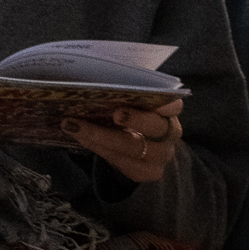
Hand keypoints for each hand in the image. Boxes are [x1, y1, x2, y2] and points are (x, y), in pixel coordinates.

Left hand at [61, 99, 182, 183]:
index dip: (164, 103)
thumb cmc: (132, 112)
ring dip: (102, 136)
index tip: (145, 95)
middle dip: (135, 120)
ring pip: (134, 148)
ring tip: (74, 125)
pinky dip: (99, 149)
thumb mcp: (131, 100)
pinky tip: (81, 137)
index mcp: (169, 111)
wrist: (137, 142)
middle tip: (114, 113)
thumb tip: (88, 77)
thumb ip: (123, 91)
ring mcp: (161, 156)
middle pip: (155, 128)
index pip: (174, 105)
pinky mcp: (148, 172)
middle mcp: (169, 134)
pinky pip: (122, 163)